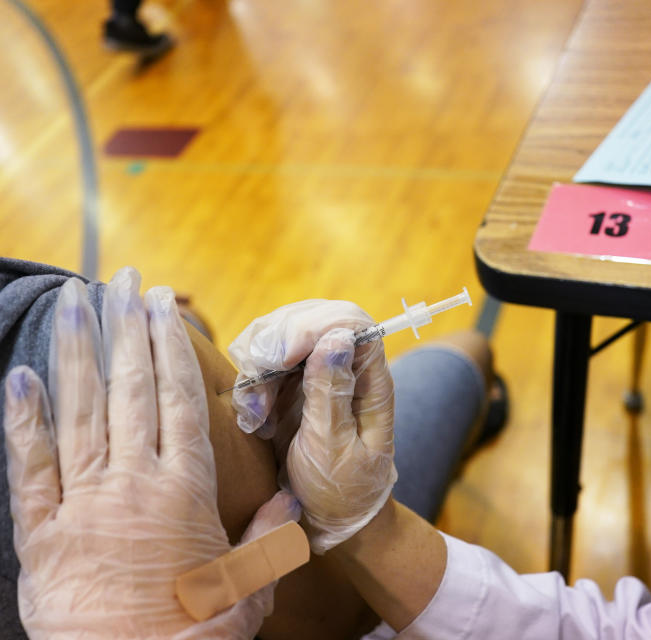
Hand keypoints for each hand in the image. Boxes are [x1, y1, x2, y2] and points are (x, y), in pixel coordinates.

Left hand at [3, 268, 298, 638]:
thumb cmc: (194, 639)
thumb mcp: (248, 589)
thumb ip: (267, 536)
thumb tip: (291, 496)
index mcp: (185, 489)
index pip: (178, 399)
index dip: (170, 346)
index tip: (164, 305)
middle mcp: (133, 483)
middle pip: (130, 389)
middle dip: (126, 329)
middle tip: (120, 280)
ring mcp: (83, 504)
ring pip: (79, 412)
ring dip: (76, 352)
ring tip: (72, 302)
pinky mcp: (41, 532)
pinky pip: (29, 467)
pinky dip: (21, 419)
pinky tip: (17, 376)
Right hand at [229, 301, 395, 552]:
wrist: (329, 522)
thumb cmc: (342, 491)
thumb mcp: (335, 449)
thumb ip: (332, 393)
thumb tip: (337, 338)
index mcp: (369, 380)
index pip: (350, 321)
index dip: (314, 326)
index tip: (283, 357)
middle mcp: (344, 368)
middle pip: (310, 318)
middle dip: (277, 344)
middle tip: (259, 386)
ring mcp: (315, 375)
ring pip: (280, 336)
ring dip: (258, 368)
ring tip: (256, 415)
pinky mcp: (289, 388)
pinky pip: (262, 363)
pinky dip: (249, 385)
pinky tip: (253, 419)